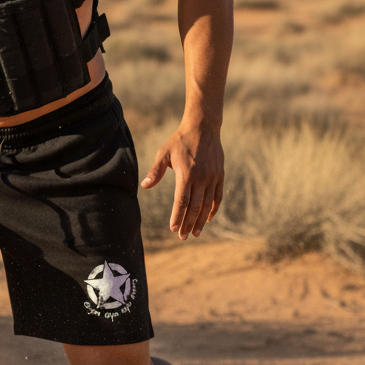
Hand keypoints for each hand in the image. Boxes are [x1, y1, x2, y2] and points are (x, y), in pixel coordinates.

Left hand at [140, 125, 223, 239]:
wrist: (203, 127)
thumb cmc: (179, 141)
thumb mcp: (163, 153)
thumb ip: (155, 171)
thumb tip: (145, 186)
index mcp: (186, 174)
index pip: (181, 201)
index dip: (177, 216)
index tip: (173, 229)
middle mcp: (201, 178)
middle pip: (195, 207)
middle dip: (188, 223)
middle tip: (183, 237)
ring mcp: (212, 177)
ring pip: (207, 205)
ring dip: (201, 221)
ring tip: (195, 233)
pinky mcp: (220, 175)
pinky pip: (217, 197)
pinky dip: (213, 209)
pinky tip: (207, 219)